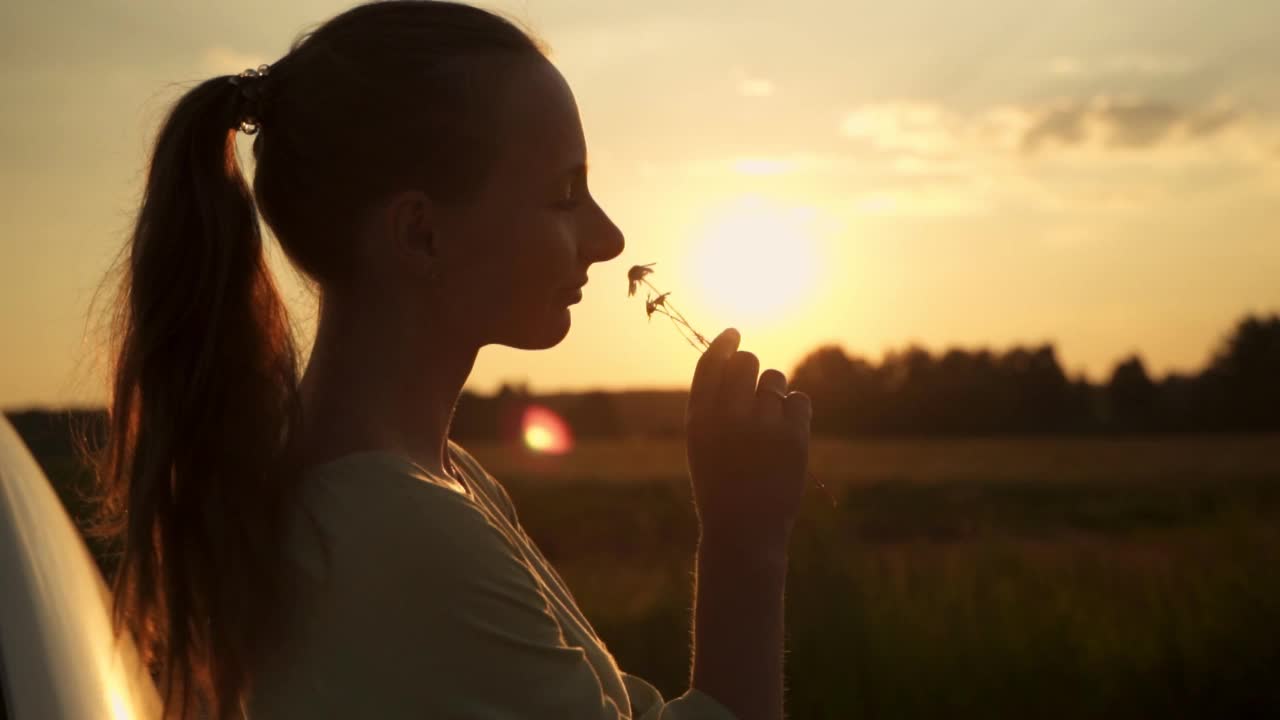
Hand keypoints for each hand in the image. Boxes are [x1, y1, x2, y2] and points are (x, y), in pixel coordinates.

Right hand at [686, 328, 811, 551]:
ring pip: (775, 379)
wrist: (744, 531)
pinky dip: (795, 410)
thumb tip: (736, 356)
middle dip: (751, 367)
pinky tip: (786, 431)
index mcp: (699, 419)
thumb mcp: (702, 443)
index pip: (711, 363)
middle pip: (746, 361)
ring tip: (767, 423)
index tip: (734, 334)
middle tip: (754, 387)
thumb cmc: (720, 484)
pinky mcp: (793, 438)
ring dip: (773, 392)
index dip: (724, 343)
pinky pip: (799, 399)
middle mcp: (728, 417)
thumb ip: (713, 403)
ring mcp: (762, 426)